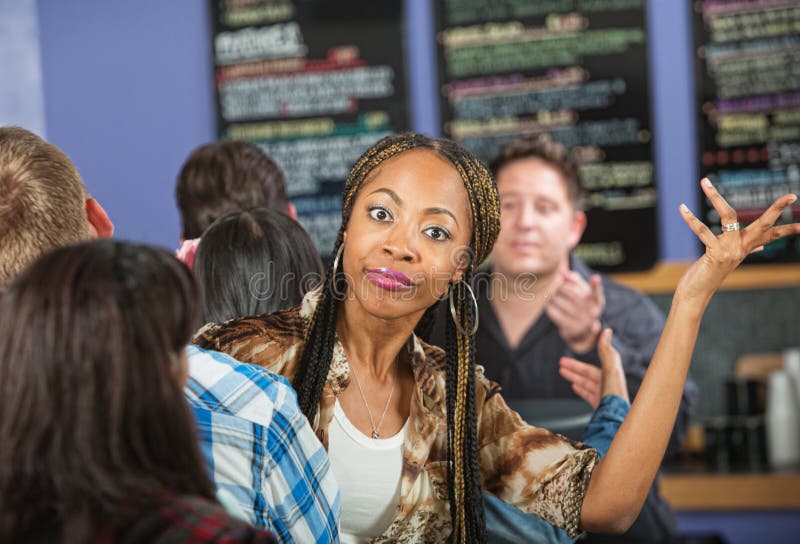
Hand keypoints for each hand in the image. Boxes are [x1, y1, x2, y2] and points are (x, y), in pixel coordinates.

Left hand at [546, 270, 604, 352]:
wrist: (580, 332)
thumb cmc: (580, 306)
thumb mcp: (582, 293)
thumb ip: (574, 280)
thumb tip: (562, 271)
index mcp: (596, 301)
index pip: (596, 291)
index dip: (596, 285)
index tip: (595, 277)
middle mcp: (592, 312)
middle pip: (571, 293)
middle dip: (561, 288)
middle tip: (556, 287)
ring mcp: (582, 322)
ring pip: (560, 302)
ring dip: (553, 297)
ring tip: (551, 295)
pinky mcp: (571, 329)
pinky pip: (555, 313)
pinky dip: (550, 307)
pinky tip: (549, 305)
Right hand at [559, 329, 628, 408]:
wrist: (616, 421)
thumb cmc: (614, 397)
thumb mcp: (610, 370)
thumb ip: (606, 352)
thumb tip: (606, 331)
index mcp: (613, 375)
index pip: (596, 363)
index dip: (583, 358)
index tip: (575, 352)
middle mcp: (609, 384)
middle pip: (589, 373)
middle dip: (575, 367)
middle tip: (561, 363)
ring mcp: (605, 396)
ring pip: (587, 383)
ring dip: (575, 377)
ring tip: (563, 372)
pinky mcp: (601, 406)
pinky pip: (589, 395)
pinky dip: (581, 390)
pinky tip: (575, 387)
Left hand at [678, 179, 799, 301]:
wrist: (696, 293)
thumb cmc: (709, 273)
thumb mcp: (729, 259)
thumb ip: (744, 250)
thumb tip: (761, 247)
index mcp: (746, 248)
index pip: (772, 235)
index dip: (789, 229)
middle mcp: (742, 248)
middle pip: (764, 224)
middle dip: (777, 209)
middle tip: (791, 196)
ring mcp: (730, 251)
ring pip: (728, 216)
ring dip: (715, 196)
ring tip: (705, 181)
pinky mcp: (715, 254)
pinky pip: (703, 231)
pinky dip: (691, 219)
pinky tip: (682, 208)